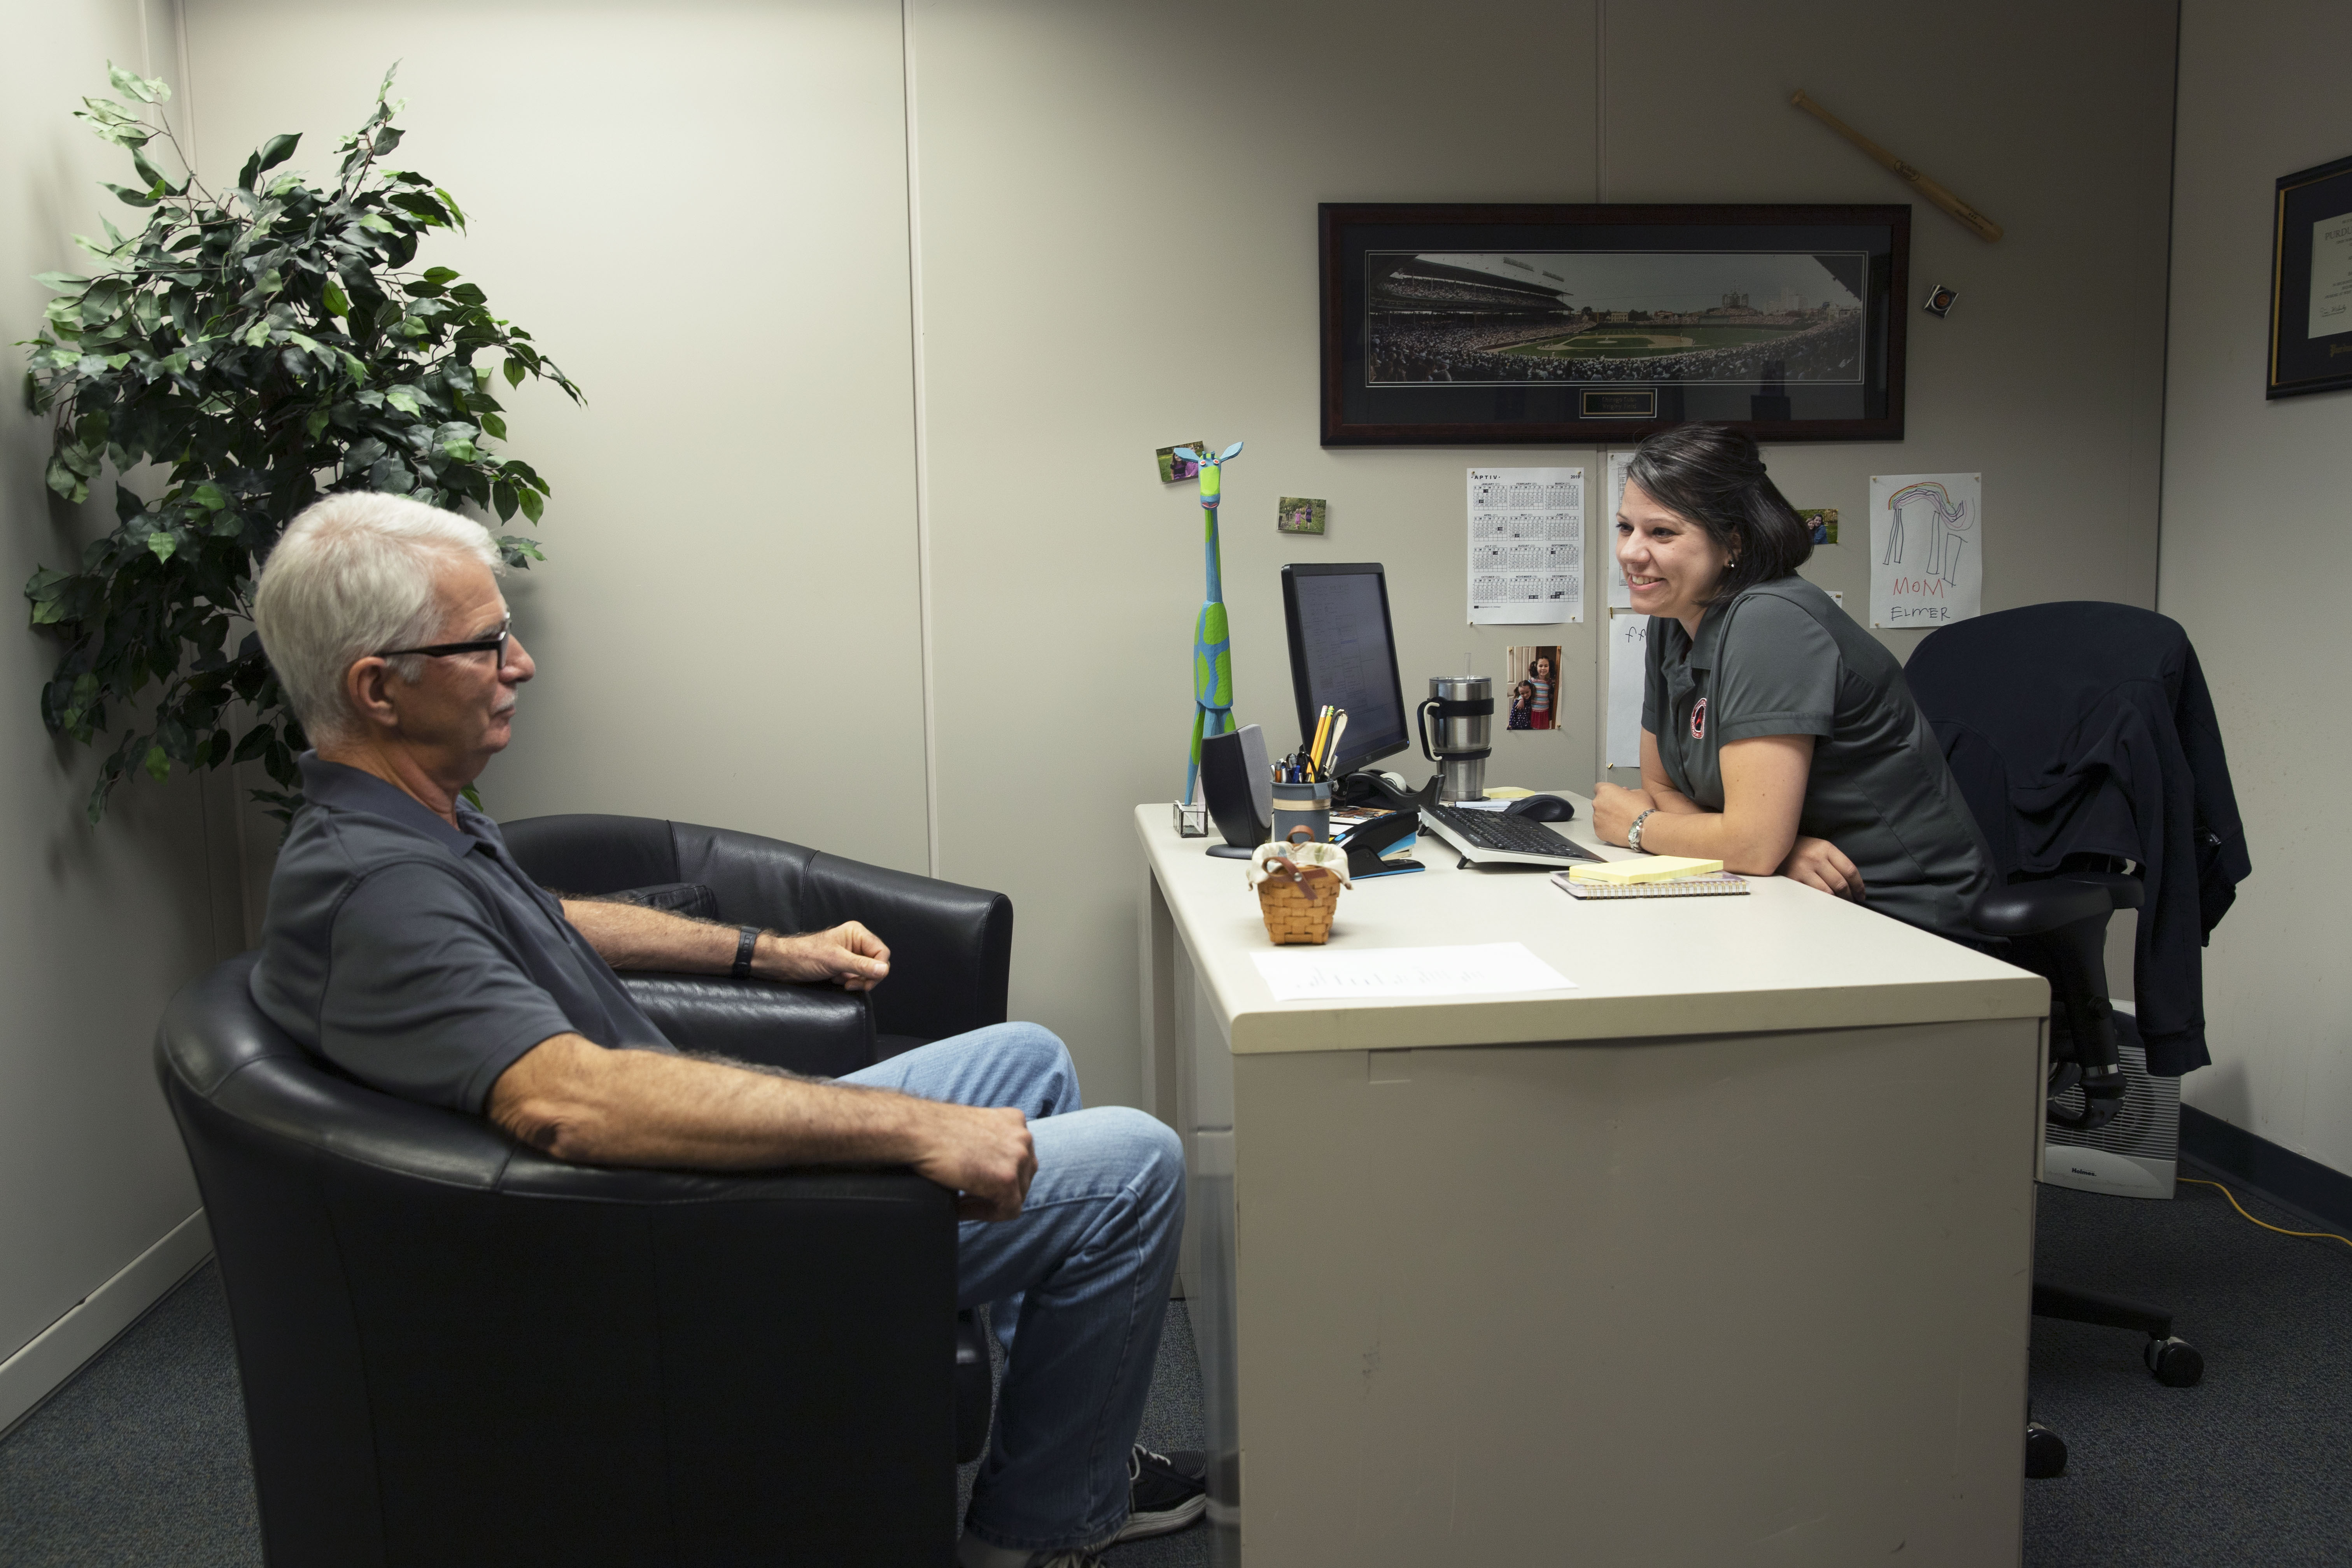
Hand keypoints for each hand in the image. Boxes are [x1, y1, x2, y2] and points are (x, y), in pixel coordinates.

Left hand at [759, 921, 890, 989]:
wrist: (785, 964)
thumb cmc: (806, 956)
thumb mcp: (835, 961)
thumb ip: (861, 965)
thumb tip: (883, 970)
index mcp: (857, 933)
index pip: (882, 952)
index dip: (878, 968)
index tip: (867, 981)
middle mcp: (856, 942)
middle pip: (877, 962)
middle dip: (867, 977)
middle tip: (852, 984)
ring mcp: (850, 954)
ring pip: (868, 971)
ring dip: (858, 980)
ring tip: (842, 981)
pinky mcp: (844, 964)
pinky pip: (857, 975)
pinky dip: (850, 981)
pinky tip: (837, 980)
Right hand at [910, 1102, 1036, 1220]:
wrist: (917, 1130)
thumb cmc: (934, 1130)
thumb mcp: (974, 1129)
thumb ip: (991, 1144)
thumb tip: (989, 1168)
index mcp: (1015, 1121)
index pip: (1020, 1159)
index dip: (998, 1176)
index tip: (975, 1184)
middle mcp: (1023, 1136)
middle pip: (1023, 1177)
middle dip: (998, 1190)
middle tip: (969, 1196)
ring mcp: (1018, 1157)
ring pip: (1017, 1195)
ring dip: (991, 1202)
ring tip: (963, 1202)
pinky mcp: (1007, 1180)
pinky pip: (1008, 1210)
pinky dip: (985, 1214)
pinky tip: (961, 1207)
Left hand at [1589, 781, 1656, 846]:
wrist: (1644, 828)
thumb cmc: (1642, 810)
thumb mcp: (1639, 792)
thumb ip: (1628, 791)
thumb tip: (1626, 794)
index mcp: (1605, 790)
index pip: (1599, 787)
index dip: (1608, 792)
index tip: (1613, 795)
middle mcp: (1598, 803)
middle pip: (1599, 803)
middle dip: (1608, 805)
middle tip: (1621, 809)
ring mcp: (1597, 818)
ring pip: (1600, 816)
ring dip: (1607, 817)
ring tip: (1622, 821)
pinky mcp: (1599, 831)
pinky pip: (1602, 828)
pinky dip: (1608, 829)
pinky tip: (1619, 828)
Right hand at [1779, 836, 1865, 900]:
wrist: (1771, 845)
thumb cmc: (1798, 848)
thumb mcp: (1818, 847)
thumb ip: (1833, 861)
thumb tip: (1849, 883)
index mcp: (1825, 848)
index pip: (1849, 870)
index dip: (1858, 885)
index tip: (1861, 894)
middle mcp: (1815, 858)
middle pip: (1840, 883)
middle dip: (1849, 896)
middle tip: (1851, 902)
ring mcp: (1803, 869)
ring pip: (1827, 892)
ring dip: (1836, 902)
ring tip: (1839, 906)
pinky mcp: (1791, 880)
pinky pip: (1811, 895)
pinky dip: (1820, 902)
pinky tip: (1823, 905)